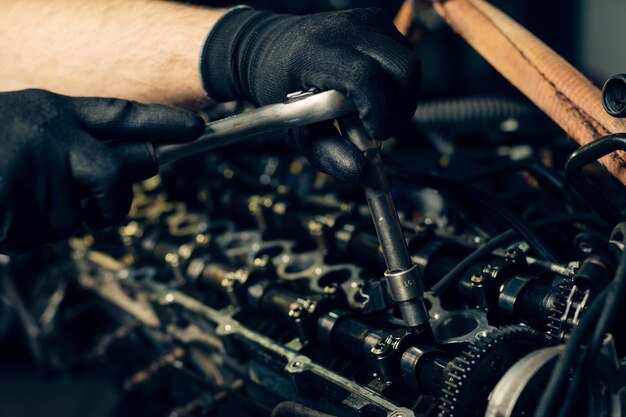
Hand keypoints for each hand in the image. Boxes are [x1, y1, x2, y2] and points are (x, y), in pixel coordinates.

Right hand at [0, 89, 203, 253]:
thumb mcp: (26, 125)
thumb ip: (78, 142)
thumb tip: (147, 161)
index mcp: (54, 112)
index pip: (123, 116)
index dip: (163, 123)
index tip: (199, 128)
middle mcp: (55, 138)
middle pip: (117, 174)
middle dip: (114, 204)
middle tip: (102, 215)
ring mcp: (40, 173)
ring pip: (72, 219)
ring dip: (44, 221)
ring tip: (7, 197)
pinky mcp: (20, 208)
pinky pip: (36, 238)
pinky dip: (17, 235)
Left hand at [200, 7, 419, 182]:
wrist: (271, 48)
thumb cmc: (281, 89)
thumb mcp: (297, 129)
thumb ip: (328, 154)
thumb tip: (362, 174)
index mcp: (316, 52)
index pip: (365, 77)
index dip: (379, 111)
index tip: (375, 135)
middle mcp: (345, 29)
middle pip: (403, 68)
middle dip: (399, 109)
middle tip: (379, 130)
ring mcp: (365, 21)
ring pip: (408, 65)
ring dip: (399, 98)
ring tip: (369, 112)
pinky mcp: (378, 21)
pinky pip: (403, 57)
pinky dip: (395, 83)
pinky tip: (370, 93)